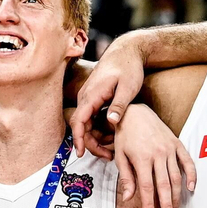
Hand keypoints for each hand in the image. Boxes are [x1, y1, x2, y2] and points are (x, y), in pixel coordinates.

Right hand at [70, 37, 147, 156]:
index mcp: (92, 94)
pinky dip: (99, 128)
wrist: (127, 51)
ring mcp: (89, 96)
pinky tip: (113, 134)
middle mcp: (86, 96)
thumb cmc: (129, 67)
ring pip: (86, 122)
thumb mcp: (128, 87)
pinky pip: (91, 117)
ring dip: (96, 137)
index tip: (80, 153)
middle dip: (91, 143)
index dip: (78, 138)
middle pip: (81, 125)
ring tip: (114, 146)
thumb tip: (111, 122)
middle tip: (108, 156)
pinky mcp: (94, 97)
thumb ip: (119, 105)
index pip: (78, 120)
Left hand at [114, 103, 195, 207]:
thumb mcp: (120, 156)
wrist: (135, 112)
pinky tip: (191, 188)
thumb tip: (129, 198)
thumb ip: (126, 178)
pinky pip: (187, 162)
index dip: (149, 204)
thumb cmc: (125, 135)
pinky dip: (191, 175)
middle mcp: (158, 154)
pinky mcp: (177, 144)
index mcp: (142, 158)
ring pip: (176, 177)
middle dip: (167, 204)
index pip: (146, 187)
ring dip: (177, 195)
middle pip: (164, 185)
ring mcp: (169, 149)